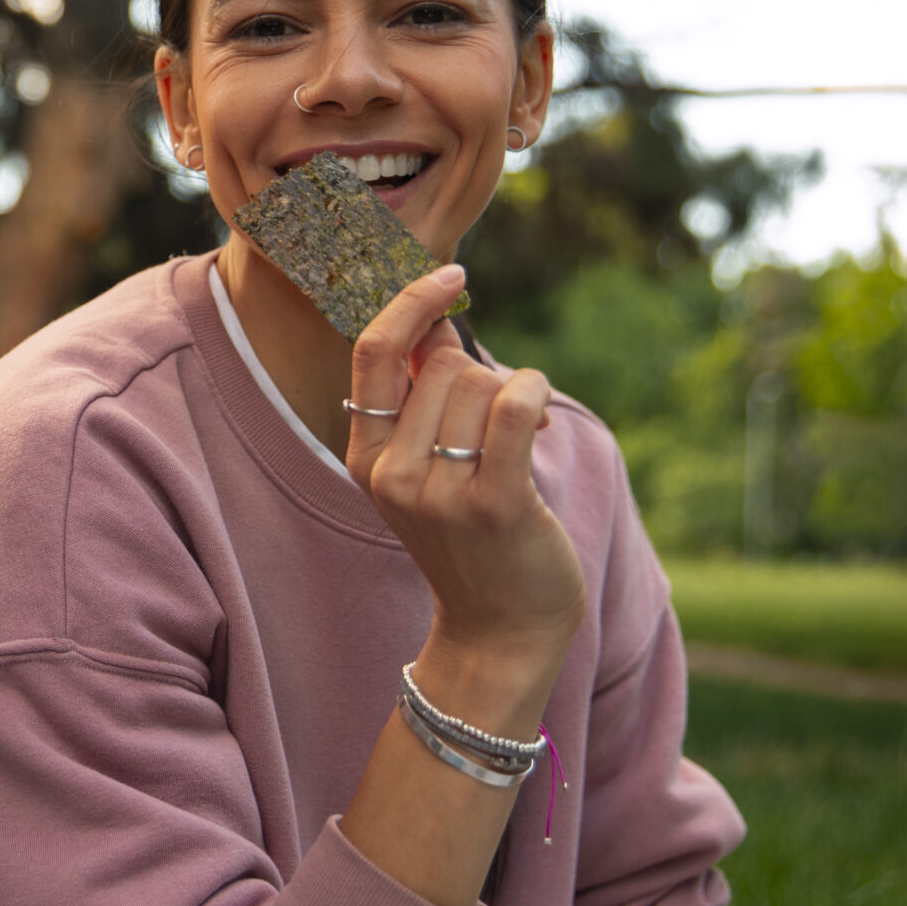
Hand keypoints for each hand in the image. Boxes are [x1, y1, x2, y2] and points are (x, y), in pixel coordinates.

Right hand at [343, 265, 586, 711]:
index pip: (371, 353)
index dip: (411, 303)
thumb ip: (424, 394)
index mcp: (365, 458)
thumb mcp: (428, 468)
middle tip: (503, 422)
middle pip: (442, 364)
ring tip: (521, 442)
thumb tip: (436, 318)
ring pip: (482, 383)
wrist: (500, 632)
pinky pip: (515, 405)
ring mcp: (437, 491)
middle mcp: (390, 473)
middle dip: (483, 376)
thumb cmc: (473, 540)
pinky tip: (540, 420)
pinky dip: (535, 395)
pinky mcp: (492, 502)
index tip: (451, 273)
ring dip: (515, 397)